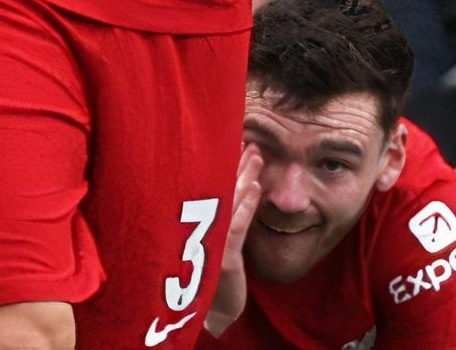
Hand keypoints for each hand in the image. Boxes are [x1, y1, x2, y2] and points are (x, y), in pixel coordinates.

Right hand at [206, 144, 262, 335]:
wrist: (213, 315)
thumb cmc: (214, 279)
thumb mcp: (217, 247)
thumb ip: (220, 223)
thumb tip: (234, 195)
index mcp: (198, 225)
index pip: (212, 191)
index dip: (222, 168)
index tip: (233, 143)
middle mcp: (199, 230)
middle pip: (218, 190)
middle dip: (233, 165)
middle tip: (246, 140)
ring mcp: (209, 243)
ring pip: (229, 202)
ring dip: (243, 176)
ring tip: (256, 153)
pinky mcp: (222, 258)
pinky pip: (237, 225)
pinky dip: (247, 204)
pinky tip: (257, 186)